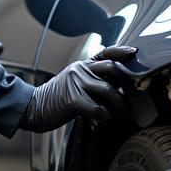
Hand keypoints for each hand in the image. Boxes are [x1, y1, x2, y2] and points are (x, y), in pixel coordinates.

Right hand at [20, 46, 136, 132]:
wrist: (35, 107)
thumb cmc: (60, 98)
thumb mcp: (77, 83)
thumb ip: (95, 80)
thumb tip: (120, 85)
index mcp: (83, 65)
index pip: (106, 53)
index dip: (121, 52)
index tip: (135, 53)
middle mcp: (81, 70)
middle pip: (112, 69)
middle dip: (127, 83)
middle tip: (136, 95)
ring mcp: (76, 83)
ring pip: (107, 90)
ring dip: (120, 104)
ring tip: (125, 112)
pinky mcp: (73, 99)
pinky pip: (97, 107)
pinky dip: (104, 115)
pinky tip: (104, 118)